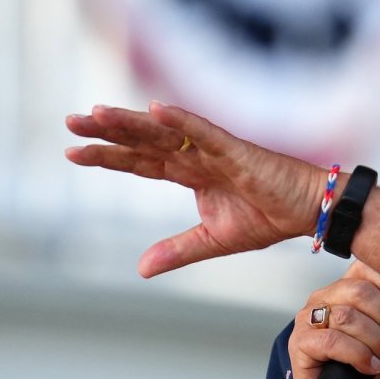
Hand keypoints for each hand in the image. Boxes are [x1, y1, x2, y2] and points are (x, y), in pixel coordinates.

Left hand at [65, 102, 324, 276]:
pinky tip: (157, 108)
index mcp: (190, 174)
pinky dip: (182, 119)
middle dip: (107, 132)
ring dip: (132, 122)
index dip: (108, 157)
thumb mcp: (213, 240)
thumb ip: (177, 250)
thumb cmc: (269, 218)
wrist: (309, 211)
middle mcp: (197, 156)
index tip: (72, 152)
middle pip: (144, 140)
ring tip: (96, 114)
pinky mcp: (237, 150)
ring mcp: (215, 150)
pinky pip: (205, 132)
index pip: (140, 162)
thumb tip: (140, 269)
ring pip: (166, 131)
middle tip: (70, 122)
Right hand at [289, 260, 379, 378]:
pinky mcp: (300, 344)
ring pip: (347, 316)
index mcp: (348, 289)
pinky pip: (333, 341)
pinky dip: (359, 355)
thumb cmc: (377, 374)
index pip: (367, 266)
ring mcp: (308, 319)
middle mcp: (325, 298)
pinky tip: (370, 367)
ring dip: (377, 340)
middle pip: (360, 290)